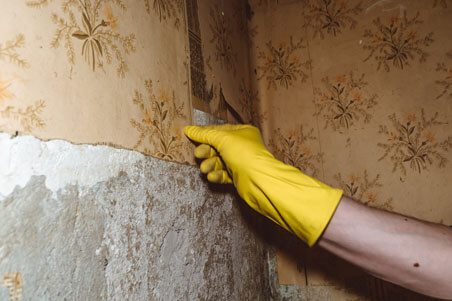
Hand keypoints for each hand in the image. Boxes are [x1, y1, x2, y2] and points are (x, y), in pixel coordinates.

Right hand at [184, 124, 342, 245]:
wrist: (258, 180)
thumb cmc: (243, 153)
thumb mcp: (222, 139)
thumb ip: (204, 134)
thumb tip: (187, 129)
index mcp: (242, 132)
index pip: (219, 131)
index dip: (204, 134)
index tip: (189, 136)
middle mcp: (242, 146)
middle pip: (218, 146)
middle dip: (207, 151)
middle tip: (198, 155)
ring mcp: (241, 162)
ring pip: (219, 161)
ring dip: (210, 164)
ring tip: (205, 169)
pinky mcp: (239, 176)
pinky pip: (224, 173)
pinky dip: (217, 174)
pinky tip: (213, 177)